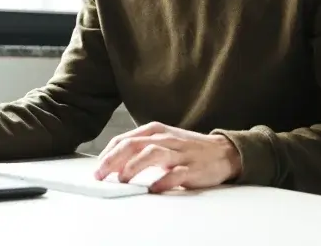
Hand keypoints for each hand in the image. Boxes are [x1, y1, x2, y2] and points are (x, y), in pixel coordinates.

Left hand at [94, 122, 241, 192]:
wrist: (223, 151)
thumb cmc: (188, 148)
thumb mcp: (162, 140)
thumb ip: (140, 148)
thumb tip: (113, 163)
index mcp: (156, 130)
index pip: (125, 139)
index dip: (108, 153)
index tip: (97, 168)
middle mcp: (166, 139)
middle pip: (134, 145)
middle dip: (113, 159)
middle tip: (101, 174)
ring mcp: (179, 153)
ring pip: (153, 154)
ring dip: (134, 166)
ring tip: (122, 179)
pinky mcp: (192, 168)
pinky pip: (176, 173)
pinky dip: (163, 181)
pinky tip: (153, 188)